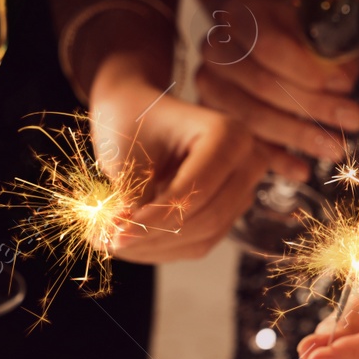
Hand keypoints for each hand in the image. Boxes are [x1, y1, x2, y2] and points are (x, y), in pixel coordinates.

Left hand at [88, 55, 270, 262]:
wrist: (136, 112)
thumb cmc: (131, 121)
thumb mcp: (127, 156)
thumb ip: (134, 200)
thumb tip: (126, 242)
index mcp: (229, 135)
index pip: (196, 191)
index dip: (156, 218)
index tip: (115, 233)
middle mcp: (247, 161)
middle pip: (207, 218)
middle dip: (156, 235)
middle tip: (110, 240)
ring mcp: (242, 188)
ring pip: (204, 237)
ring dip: (156, 246)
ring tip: (112, 241)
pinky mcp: (228, 211)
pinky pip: (199, 242)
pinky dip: (163, 247)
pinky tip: (132, 241)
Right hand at [195, 0, 358, 180]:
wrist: (247, 32)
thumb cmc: (288, 27)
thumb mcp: (307, 23)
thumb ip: (325, 47)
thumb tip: (342, 83)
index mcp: (237, 14)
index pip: (269, 45)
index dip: (307, 69)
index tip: (345, 85)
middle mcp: (214, 50)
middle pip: (263, 84)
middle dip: (314, 106)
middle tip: (354, 120)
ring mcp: (208, 85)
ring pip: (254, 117)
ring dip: (299, 136)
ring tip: (337, 148)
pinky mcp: (212, 117)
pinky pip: (244, 143)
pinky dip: (275, 160)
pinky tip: (302, 171)